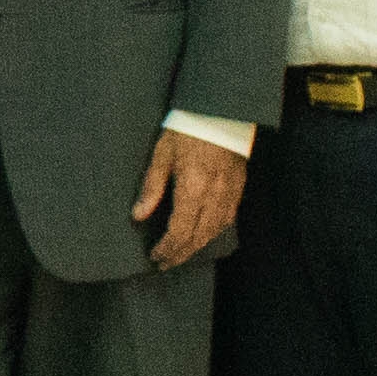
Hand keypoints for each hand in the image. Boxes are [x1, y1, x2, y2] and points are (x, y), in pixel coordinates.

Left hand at [135, 127, 245, 268]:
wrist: (221, 112)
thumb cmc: (187, 130)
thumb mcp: (161, 155)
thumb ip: (151, 187)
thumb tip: (138, 216)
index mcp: (193, 189)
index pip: (180, 231)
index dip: (167, 248)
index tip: (155, 256)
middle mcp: (214, 196)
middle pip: (197, 237)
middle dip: (180, 254)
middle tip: (164, 263)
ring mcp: (229, 194)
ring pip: (214, 232)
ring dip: (196, 247)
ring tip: (180, 255)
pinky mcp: (238, 189)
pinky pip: (227, 220)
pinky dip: (213, 233)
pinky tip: (203, 236)